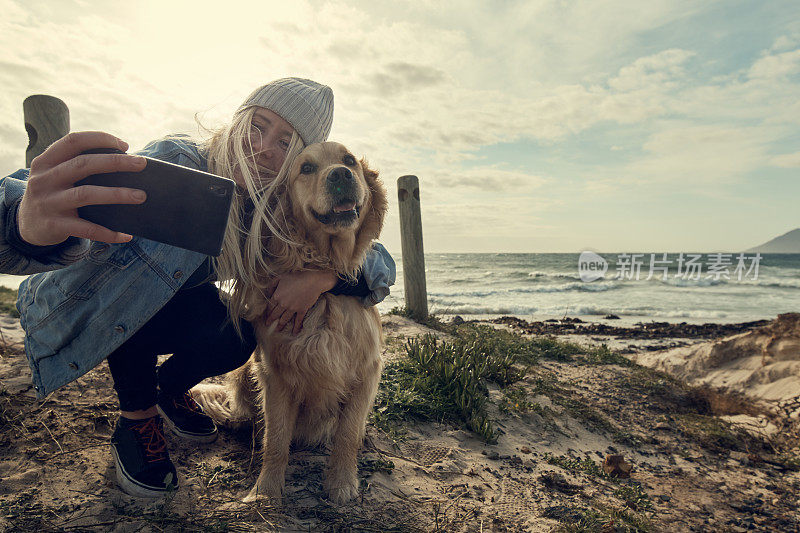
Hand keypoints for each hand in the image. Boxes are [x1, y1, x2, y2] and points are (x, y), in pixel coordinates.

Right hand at [17, 131, 147, 245]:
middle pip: (83, 165)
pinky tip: (126, 235)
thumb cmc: (53, 195)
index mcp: (45, 161)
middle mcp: (44, 179)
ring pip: (86, 194)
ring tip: (141, 196)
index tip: (125, 145)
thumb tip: (125, 161)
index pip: (73, 141)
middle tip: (141, 164)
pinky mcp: (54, 226)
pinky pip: (86, 229)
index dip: (100, 139)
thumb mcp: (54, 175)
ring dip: (117, 194)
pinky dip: (108, 232)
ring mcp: (48, 203)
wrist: (26, 227)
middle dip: (115, 162)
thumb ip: (77, 165)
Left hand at [264, 270, 337, 334]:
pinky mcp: (302, 310)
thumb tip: (268, 293)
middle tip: (268, 325)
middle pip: (275, 314)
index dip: (267, 312)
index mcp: (277, 296)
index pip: (270, 306)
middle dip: (271, 320)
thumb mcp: (281, 277)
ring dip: (280, 326)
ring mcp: (293, 308)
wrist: (312, 281)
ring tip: (277, 330)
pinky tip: (295, 333)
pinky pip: (298, 321)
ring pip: (284, 319)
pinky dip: (296, 327)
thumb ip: (272, 285)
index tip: (266, 315)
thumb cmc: (296, 277)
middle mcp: (283, 304)